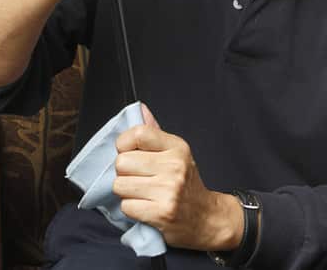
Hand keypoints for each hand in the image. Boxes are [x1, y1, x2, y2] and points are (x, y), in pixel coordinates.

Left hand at [113, 103, 243, 250]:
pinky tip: (146, 207)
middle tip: (140, 179)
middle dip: (124, 173)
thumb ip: (154, 134)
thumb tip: (140, 109)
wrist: (206, 218)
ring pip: (120, 185)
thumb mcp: (176, 154)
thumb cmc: (186, 185)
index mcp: (177, 147)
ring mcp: (169, 190)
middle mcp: (174, 166)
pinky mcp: (161, 212)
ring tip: (144, 194)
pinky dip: (132, 209)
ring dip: (127, 193)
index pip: (138, 134)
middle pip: (122, 162)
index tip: (130, 153)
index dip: (124, 145)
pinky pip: (126, 206)